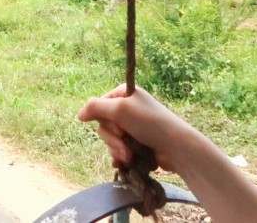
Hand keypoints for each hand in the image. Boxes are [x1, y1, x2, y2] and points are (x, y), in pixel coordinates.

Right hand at [77, 84, 198, 173]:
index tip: (118, 125)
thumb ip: (96, 107)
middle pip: (104, 124)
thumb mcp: (120, 109)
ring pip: (111, 140)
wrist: (176, 148)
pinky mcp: (137, 143)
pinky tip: (124, 163)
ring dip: (118, 149)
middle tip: (125, 144)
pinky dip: (120, 157)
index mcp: (124, 94)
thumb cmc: (150, 123)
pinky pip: (118, 150)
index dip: (104, 119)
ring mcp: (132, 127)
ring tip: (130, 156)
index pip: (99, 105)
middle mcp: (127, 109)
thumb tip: (79, 114)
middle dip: (113, 138)